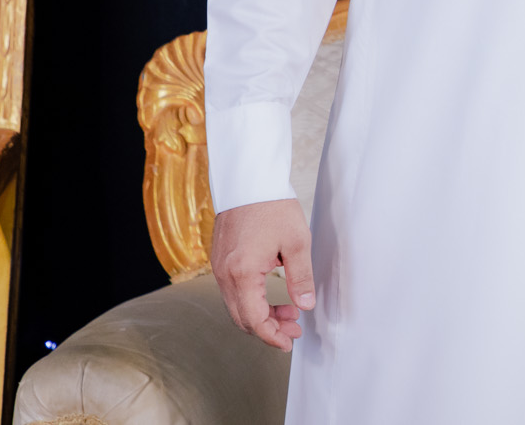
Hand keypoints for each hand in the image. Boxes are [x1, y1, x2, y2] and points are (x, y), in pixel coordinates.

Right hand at [211, 198, 313, 350]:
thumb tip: (305, 306)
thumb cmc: (272, 207)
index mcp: (243, 273)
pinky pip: (233, 291)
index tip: (289, 342)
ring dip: (261, 314)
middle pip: (242, 317)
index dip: (272, 336)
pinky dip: (252, 299)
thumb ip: (300, 278)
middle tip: (294, 330)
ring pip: (237, 306)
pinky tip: (273, 295)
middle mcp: (225, 275)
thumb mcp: (296, 243)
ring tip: (289, 312)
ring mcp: (220, 268)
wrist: (249, 181)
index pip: (254, 319)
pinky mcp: (221, 260)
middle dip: (268, 329)